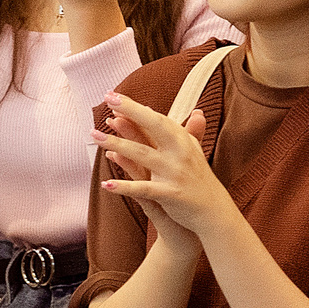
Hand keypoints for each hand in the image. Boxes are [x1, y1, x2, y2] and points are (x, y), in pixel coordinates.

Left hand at [96, 95, 225, 246]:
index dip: (135, 107)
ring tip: (95, 135)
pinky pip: (143, 190)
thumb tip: (198, 111)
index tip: (113, 96)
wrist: (213, 212)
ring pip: (143, 155)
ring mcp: (174, 173)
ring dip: (118, 144)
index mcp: (183, 141)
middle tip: (107, 101)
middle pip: (153, 128)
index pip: (156, 119)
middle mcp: (179, 153)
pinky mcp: (170, 194)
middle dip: (130, 113)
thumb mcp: (196, 154)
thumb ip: (191, 132)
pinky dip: (125, 187)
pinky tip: (106, 183)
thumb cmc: (199, 181)